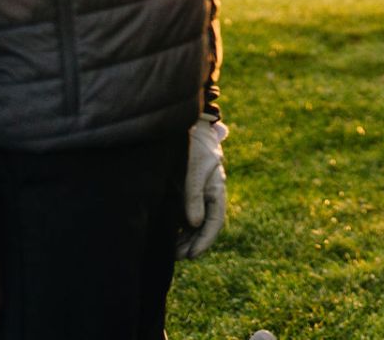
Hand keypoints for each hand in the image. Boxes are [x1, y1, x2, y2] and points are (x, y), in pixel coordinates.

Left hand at [176, 116, 227, 259]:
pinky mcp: (183, 190)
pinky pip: (183, 214)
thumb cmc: (194, 145)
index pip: (215, 222)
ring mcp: (196, 193)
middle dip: (193, 243)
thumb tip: (194, 223)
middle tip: (178, 257)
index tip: (192, 255)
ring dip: (184, 238)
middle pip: (204, 226)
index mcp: (216, 189)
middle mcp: (208, 194)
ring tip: (171, 252)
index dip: (205, 241)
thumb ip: (194, 196)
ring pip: (193, 222)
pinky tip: (167, 236)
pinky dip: (177, 227)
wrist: (186, 126)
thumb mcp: (195, 169)